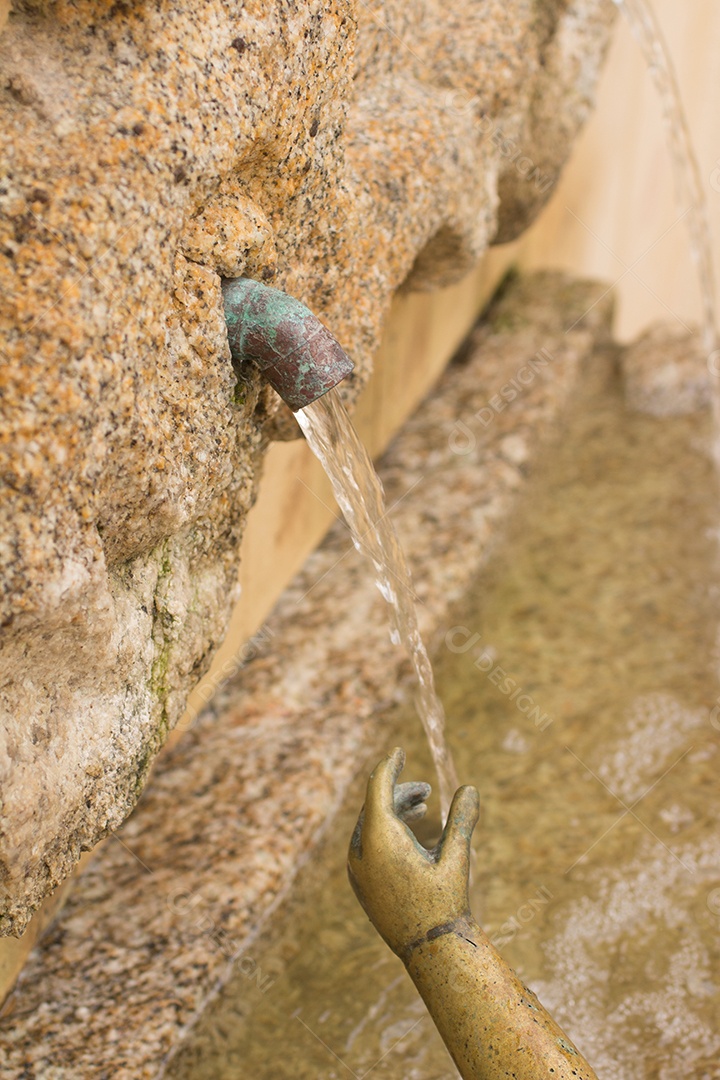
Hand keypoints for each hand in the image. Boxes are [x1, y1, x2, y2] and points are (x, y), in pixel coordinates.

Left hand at [347, 747, 479, 958]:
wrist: (429, 951)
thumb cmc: (446, 903)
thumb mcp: (457, 858)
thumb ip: (461, 821)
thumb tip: (471, 788)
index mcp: (380, 839)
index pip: (378, 787)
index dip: (389, 765)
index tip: (399, 750)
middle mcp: (361, 851)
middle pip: (375, 805)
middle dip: (399, 792)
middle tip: (426, 791)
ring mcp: (357, 868)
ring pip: (370, 824)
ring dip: (394, 811)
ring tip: (424, 808)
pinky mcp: (360, 882)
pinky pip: (367, 843)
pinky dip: (386, 830)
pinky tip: (411, 833)